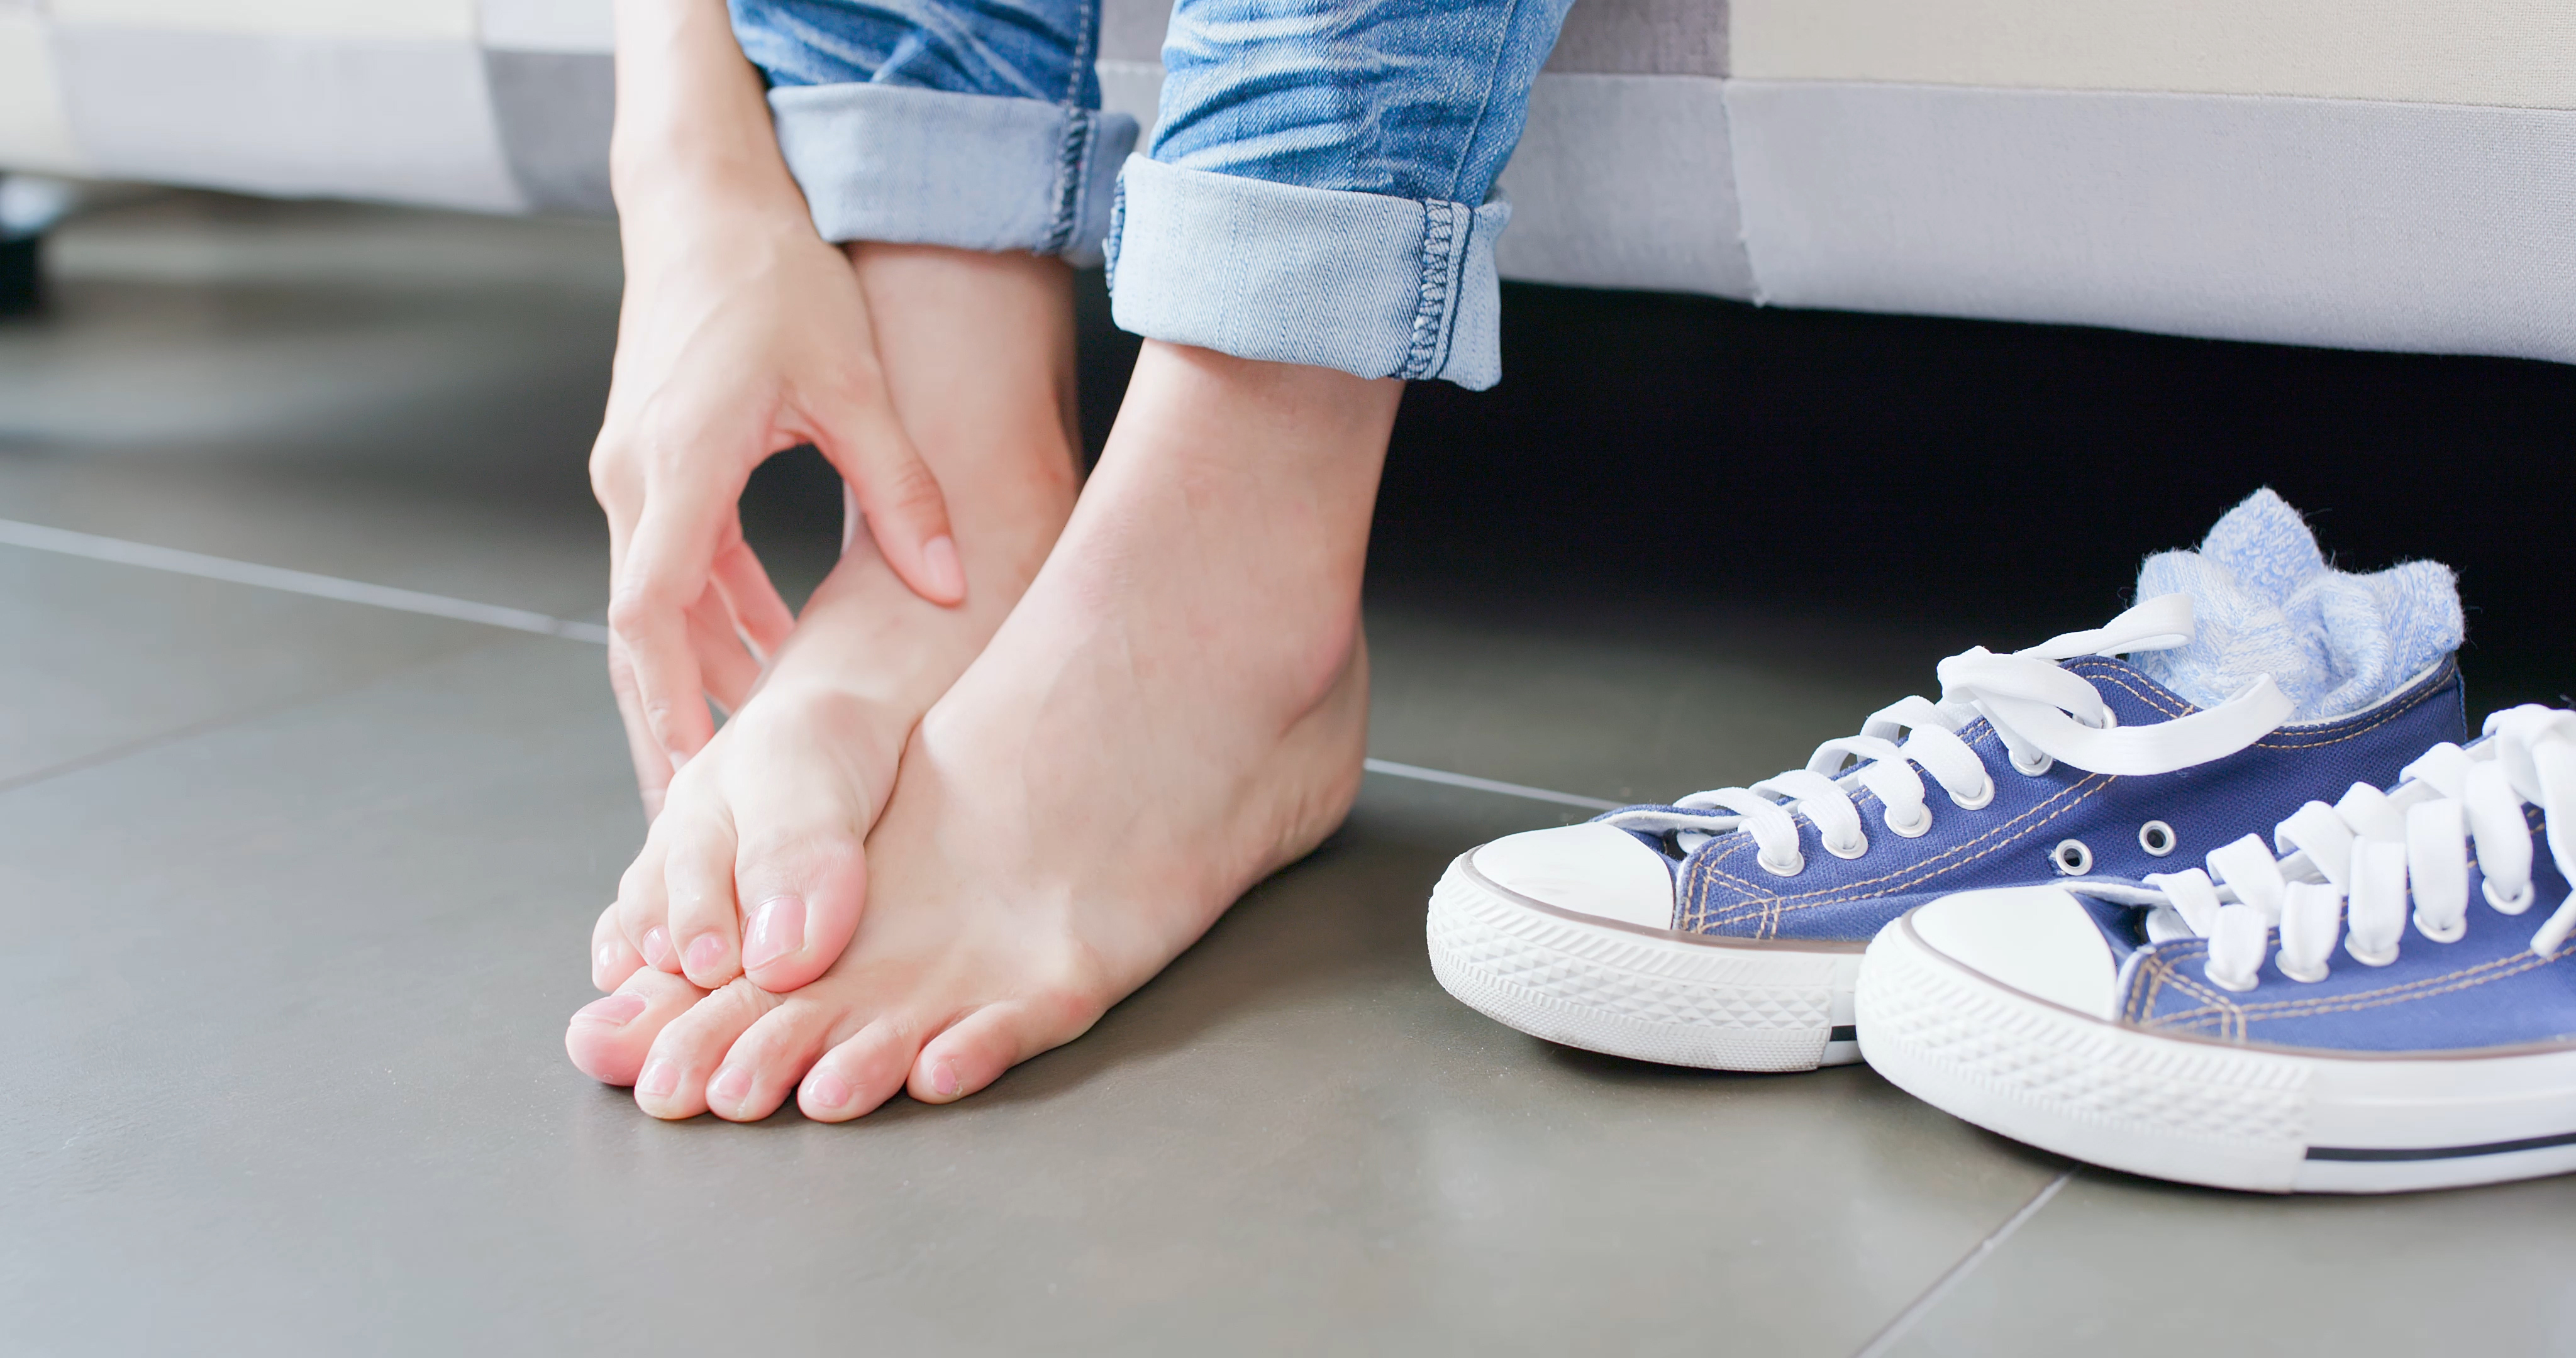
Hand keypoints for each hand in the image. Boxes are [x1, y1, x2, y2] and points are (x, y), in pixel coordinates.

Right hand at [590, 210, 964, 814]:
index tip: (695, 778)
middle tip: (694, 826)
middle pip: (640, 639)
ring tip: (737, 771)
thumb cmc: (772, 277)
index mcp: (678, 466)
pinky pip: (679, 571)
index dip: (670, 701)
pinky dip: (715, 625)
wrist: (704, 202)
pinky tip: (765, 662)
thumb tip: (950, 583)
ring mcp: (638, 478)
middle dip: (667, 730)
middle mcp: (638, 483)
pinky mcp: (657, 469)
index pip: (652, 612)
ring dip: (697, 685)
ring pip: (659, 613)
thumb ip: (901, 490)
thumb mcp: (852, 382)